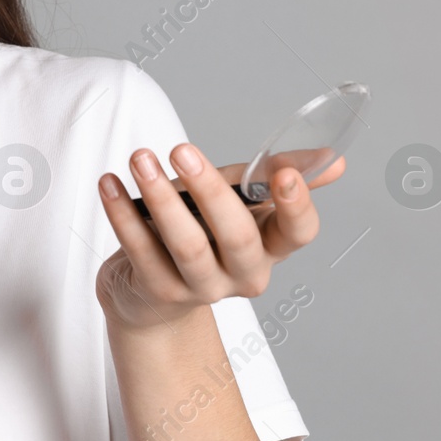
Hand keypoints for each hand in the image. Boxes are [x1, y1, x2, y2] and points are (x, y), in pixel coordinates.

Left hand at [95, 143, 344, 330]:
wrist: (149, 291)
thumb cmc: (201, 230)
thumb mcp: (238, 198)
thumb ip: (275, 174)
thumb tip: (332, 159)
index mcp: (271, 247)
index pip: (299, 233)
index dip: (297, 207)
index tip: (284, 174)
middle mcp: (243, 273)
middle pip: (237, 237)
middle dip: (210, 190)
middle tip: (181, 149)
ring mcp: (202, 288)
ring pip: (186, 245)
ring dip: (160, 198)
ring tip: (140, 159)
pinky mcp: (159, 291)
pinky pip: (140, 250)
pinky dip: (121, 213)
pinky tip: (109, 184)